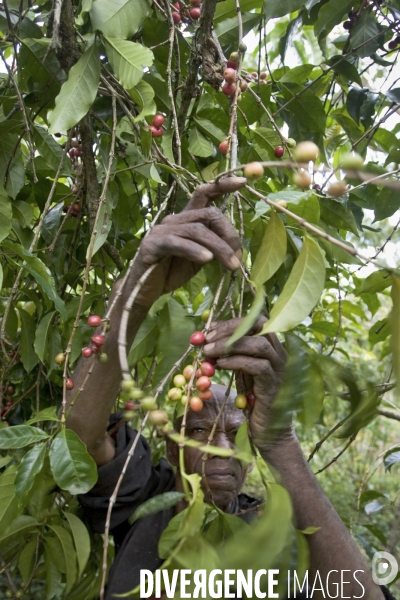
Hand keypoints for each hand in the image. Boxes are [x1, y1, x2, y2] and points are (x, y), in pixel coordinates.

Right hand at [128, 178, 245, 305]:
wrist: (144, 290)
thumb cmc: (171, 272)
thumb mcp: (198, 258)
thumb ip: (213, 247)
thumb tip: (236, 247)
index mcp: (186, 220)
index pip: (204, 194)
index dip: (221, 186)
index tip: (242, 181)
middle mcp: (174, 220)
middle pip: (209, 214)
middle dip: (229, 234)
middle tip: (237, 256)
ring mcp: (162, 231)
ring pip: (197, 230)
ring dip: (219, 248)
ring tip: (231, 265)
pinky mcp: (153, 245)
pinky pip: (177, 243)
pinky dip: (195, 250)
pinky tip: (206, 259)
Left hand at [203, 318, 293, 452]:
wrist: (269, 432)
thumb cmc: (252, 401)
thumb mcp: (239, 372)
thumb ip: (229, 355)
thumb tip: (205, 340)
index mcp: (272, 347)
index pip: (255, 321)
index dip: (231, 322)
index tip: (209, 330)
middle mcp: (279, 353)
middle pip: (259, 326)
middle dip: (230, 328)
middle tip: (207, 338)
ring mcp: (280, 369)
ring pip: (259, 344)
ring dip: (230, 344)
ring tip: (208, 351)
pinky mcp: (274, 385)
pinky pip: (257, 366)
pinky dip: (236, 362)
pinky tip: (219, 365)